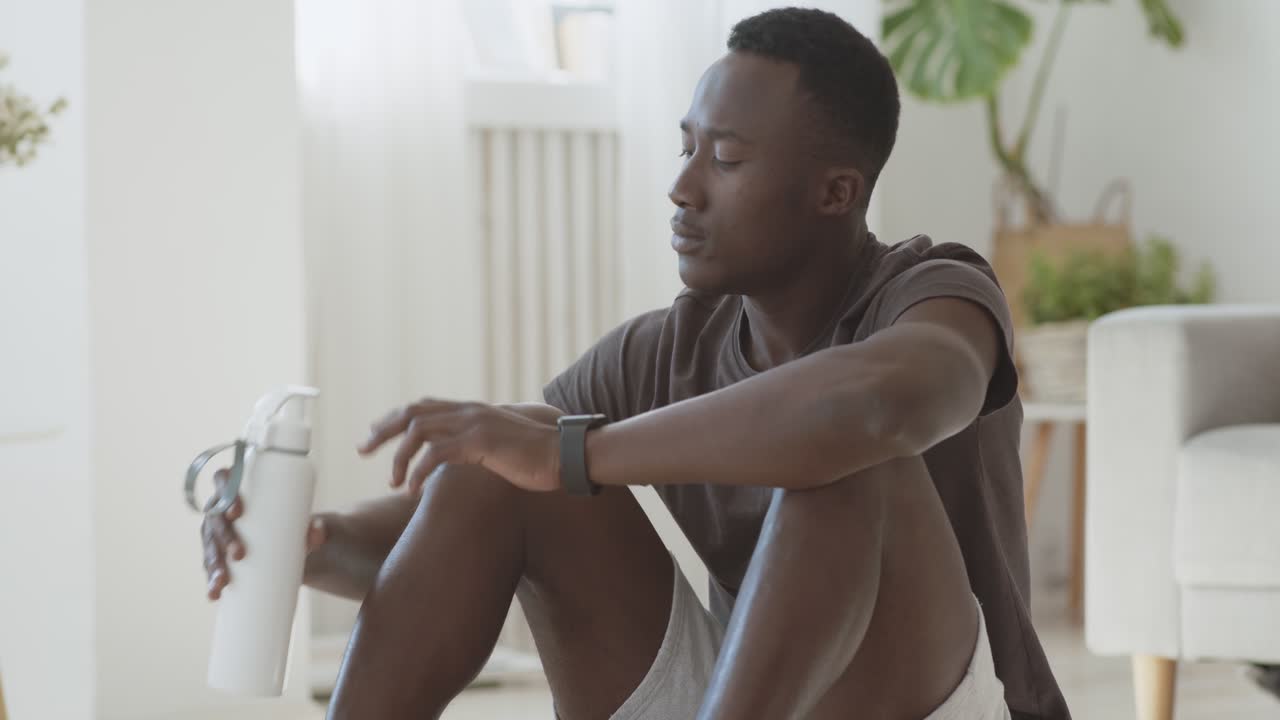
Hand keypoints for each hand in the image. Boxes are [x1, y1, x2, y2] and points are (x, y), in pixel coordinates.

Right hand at [201, 467, 329, 600]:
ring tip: (223, 581)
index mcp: (236, 488)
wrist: (288, 543)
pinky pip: (209, 566)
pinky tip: (214, 594)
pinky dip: (211, 581)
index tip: (236, 512)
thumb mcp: (302, 520)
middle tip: (239, 554)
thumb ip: (314, 525)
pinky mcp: (218, 554)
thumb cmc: (290, 521)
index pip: (223, 479)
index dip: (224, 492)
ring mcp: (216, 532)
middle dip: (223, 537)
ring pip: (209, 546)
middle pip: (215, 518)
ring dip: (212, 564)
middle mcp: (220, 508)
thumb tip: (317, 531)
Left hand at [357, 399, 561, 493]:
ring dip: (399, 458)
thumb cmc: (538, 457)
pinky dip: (419, 472)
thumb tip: (459, 457)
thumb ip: (478, 445)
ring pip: (418, 431)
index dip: (393, 418)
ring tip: (394, 482)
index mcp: (472, 410)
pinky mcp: (481, 442)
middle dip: (382, 431)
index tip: (374, 435)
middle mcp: (469, 411)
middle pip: (411, 412)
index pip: (422, 405)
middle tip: (362, 449)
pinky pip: (437, 454)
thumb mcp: (501, 446)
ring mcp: (474, 424)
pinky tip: (414, 491)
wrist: (567, 454)